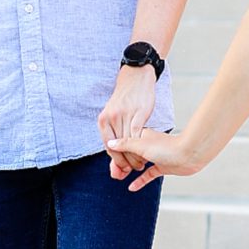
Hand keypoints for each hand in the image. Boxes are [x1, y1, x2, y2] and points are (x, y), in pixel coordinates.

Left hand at [98, 65, 157, 179]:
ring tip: (141, 163)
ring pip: (129, 142)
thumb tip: (113, 155)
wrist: (135, 79)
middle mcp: (111, 117)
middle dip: (126, 161)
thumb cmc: (125, 101)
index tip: (123, 169)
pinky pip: (137, 133)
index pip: (108, 146)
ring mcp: (125, 114)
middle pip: (119, 146)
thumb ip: (113, 134)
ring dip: (135, 156)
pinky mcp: (138, 112)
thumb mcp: (113, 115)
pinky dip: (141, 145)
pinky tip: (146, 152)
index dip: (116, 160)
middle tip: (133, 169)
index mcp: (103, 120)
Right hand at [105, 129, 201, 191]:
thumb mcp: (140, 144)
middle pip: (129, 155)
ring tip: (119, 177)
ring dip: (128, 171)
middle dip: (120, 164)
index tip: (111, 162)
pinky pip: (148, 174)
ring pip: (138, 164)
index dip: (115, 154)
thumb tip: (110, 143)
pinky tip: (132, 187)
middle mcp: (147, 145)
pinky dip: (140, 180)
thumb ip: (125, 144)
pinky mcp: (163, 167)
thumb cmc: (168, 146)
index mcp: (141, 136)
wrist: (190, 153)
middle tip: (113, 174)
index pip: (123, 145)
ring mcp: (155, 156)